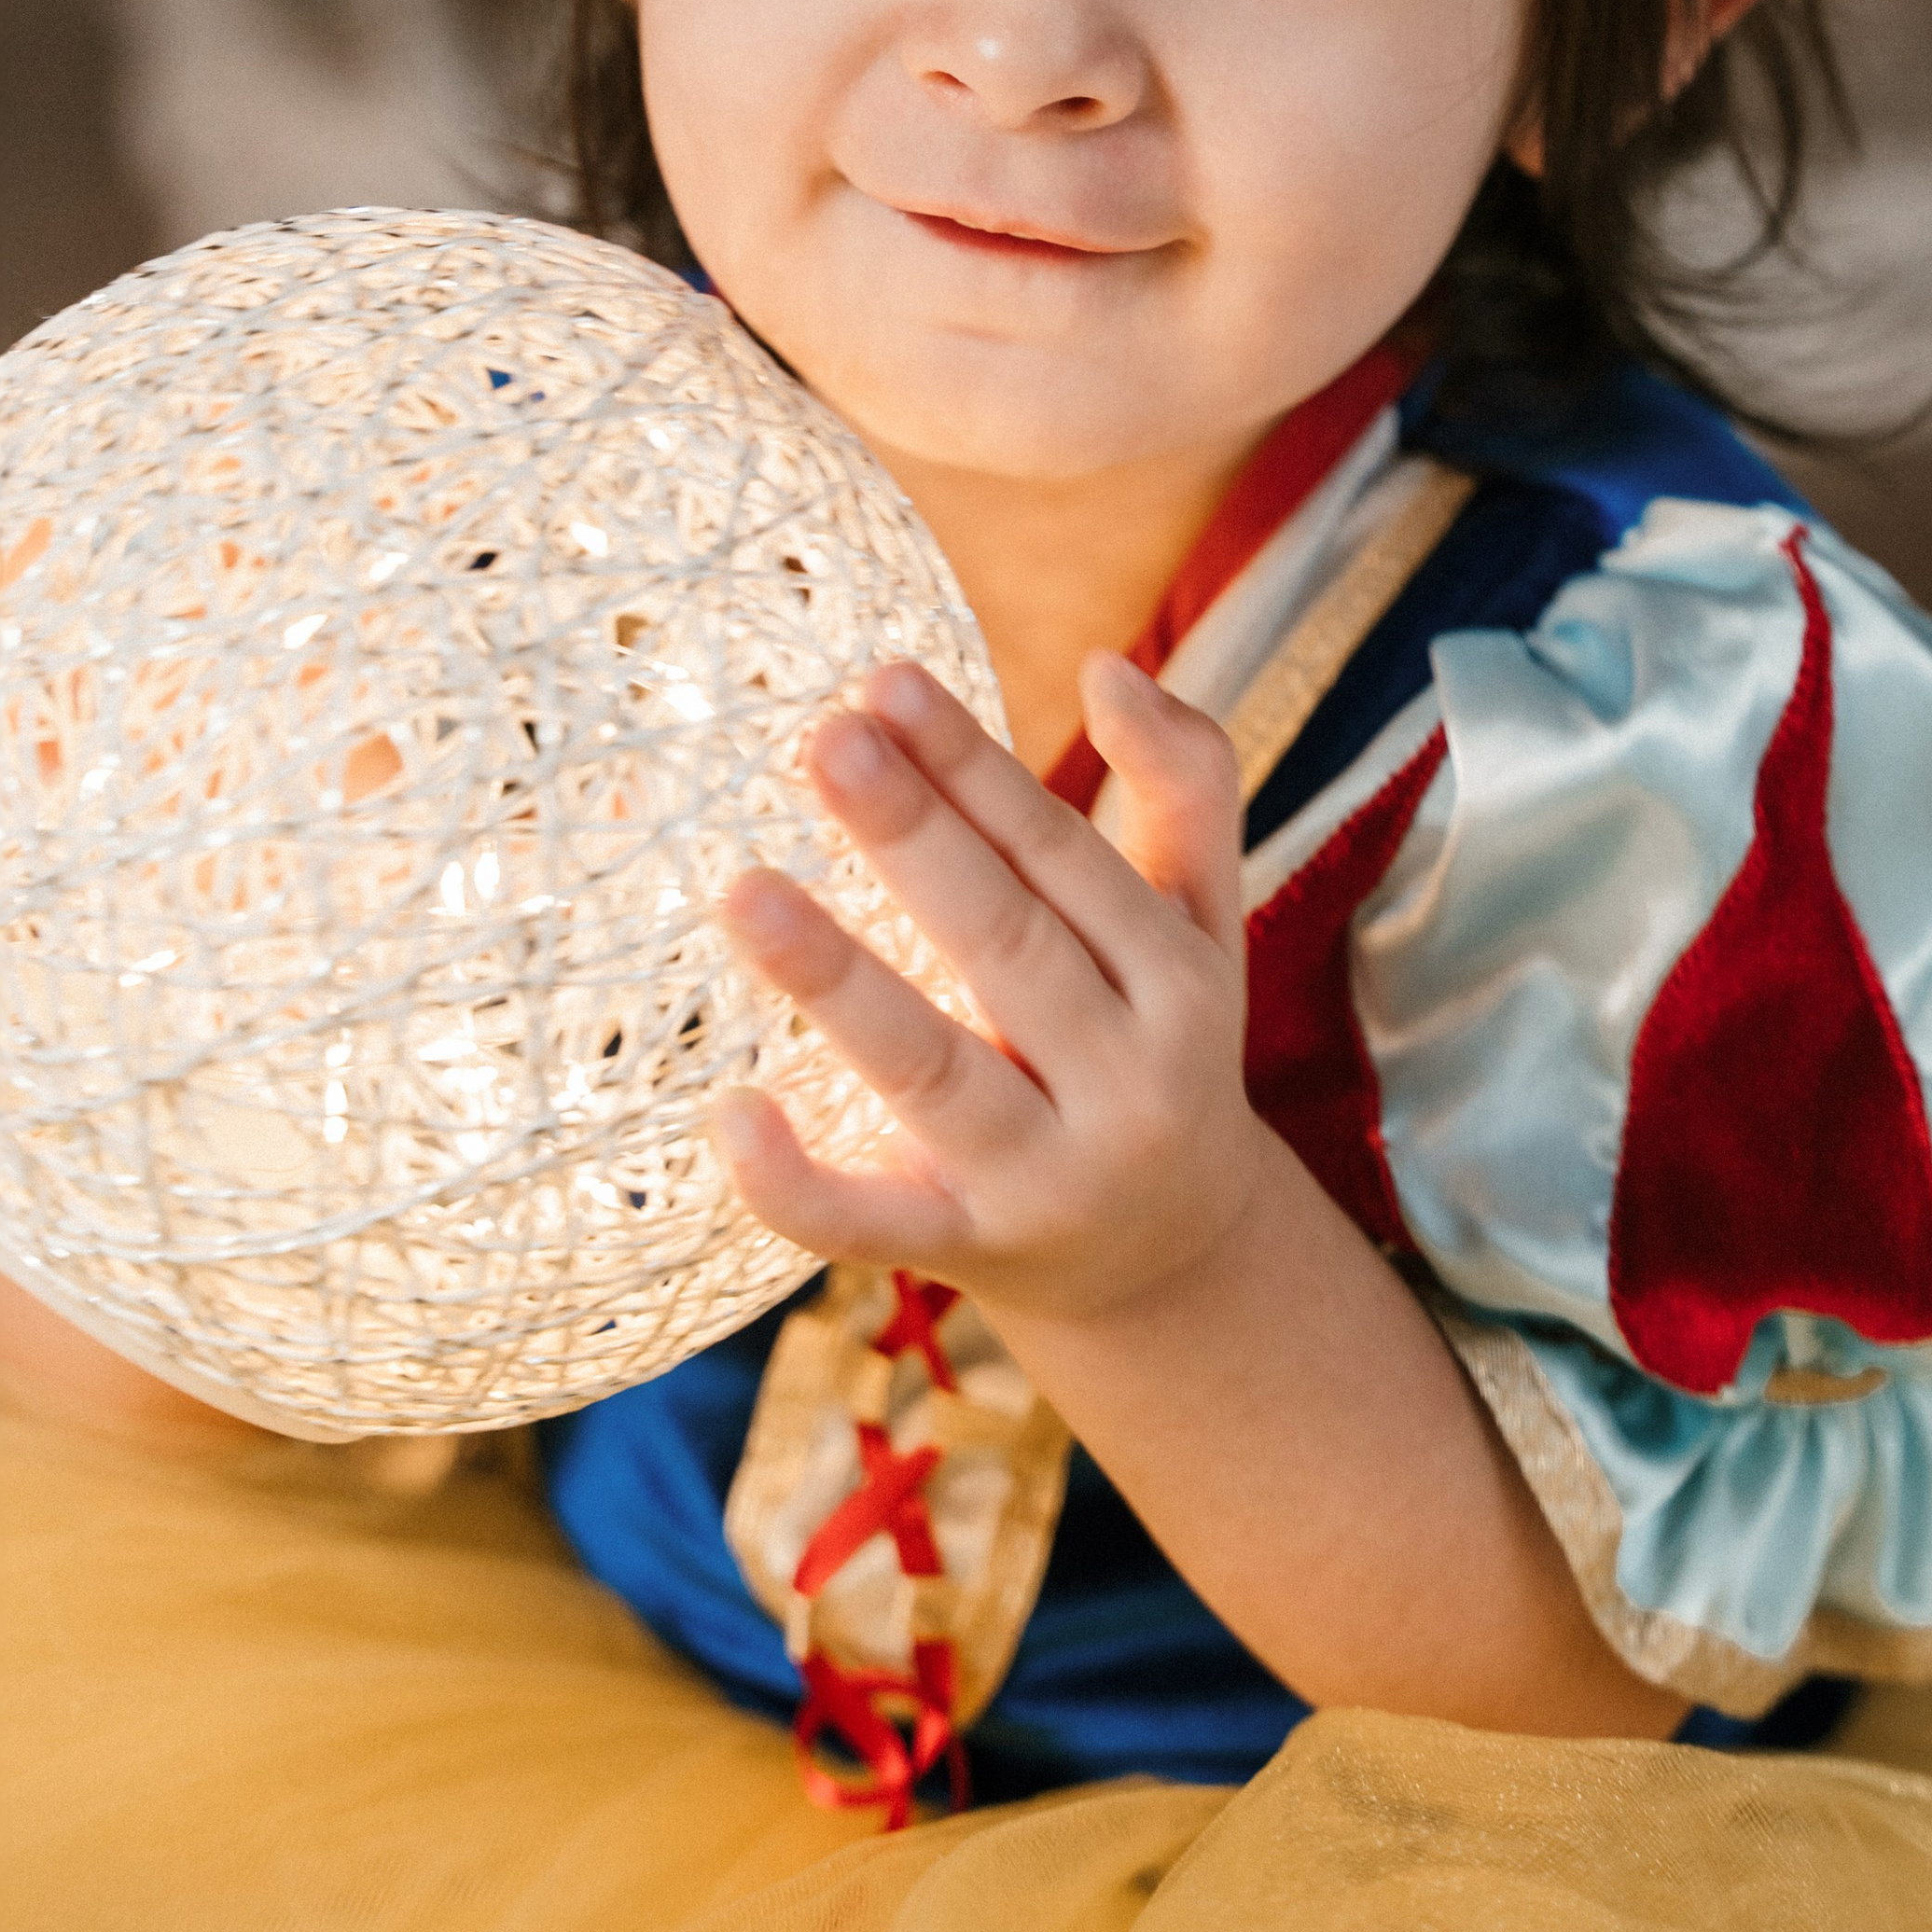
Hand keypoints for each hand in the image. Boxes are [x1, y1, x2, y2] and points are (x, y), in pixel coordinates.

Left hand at [713, 651, 1271, 1329]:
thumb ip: (1184, 782)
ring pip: (931, 1070)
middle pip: (1005, 944)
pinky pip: (873, 1225)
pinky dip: (799, 1185)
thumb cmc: (1162, 1047)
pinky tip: (729, 1115)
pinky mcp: (969, 1252)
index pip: (1061, 859)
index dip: (973, 768)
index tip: (885, 682)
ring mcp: (1046, 1177)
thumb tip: (1105, 666)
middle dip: (913, 837)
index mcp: (1180, 982)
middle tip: (826, 739)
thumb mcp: (1201, 922)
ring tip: (742, 892)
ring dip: (836, 981)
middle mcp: (1127, 1080)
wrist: (1176, 1265)